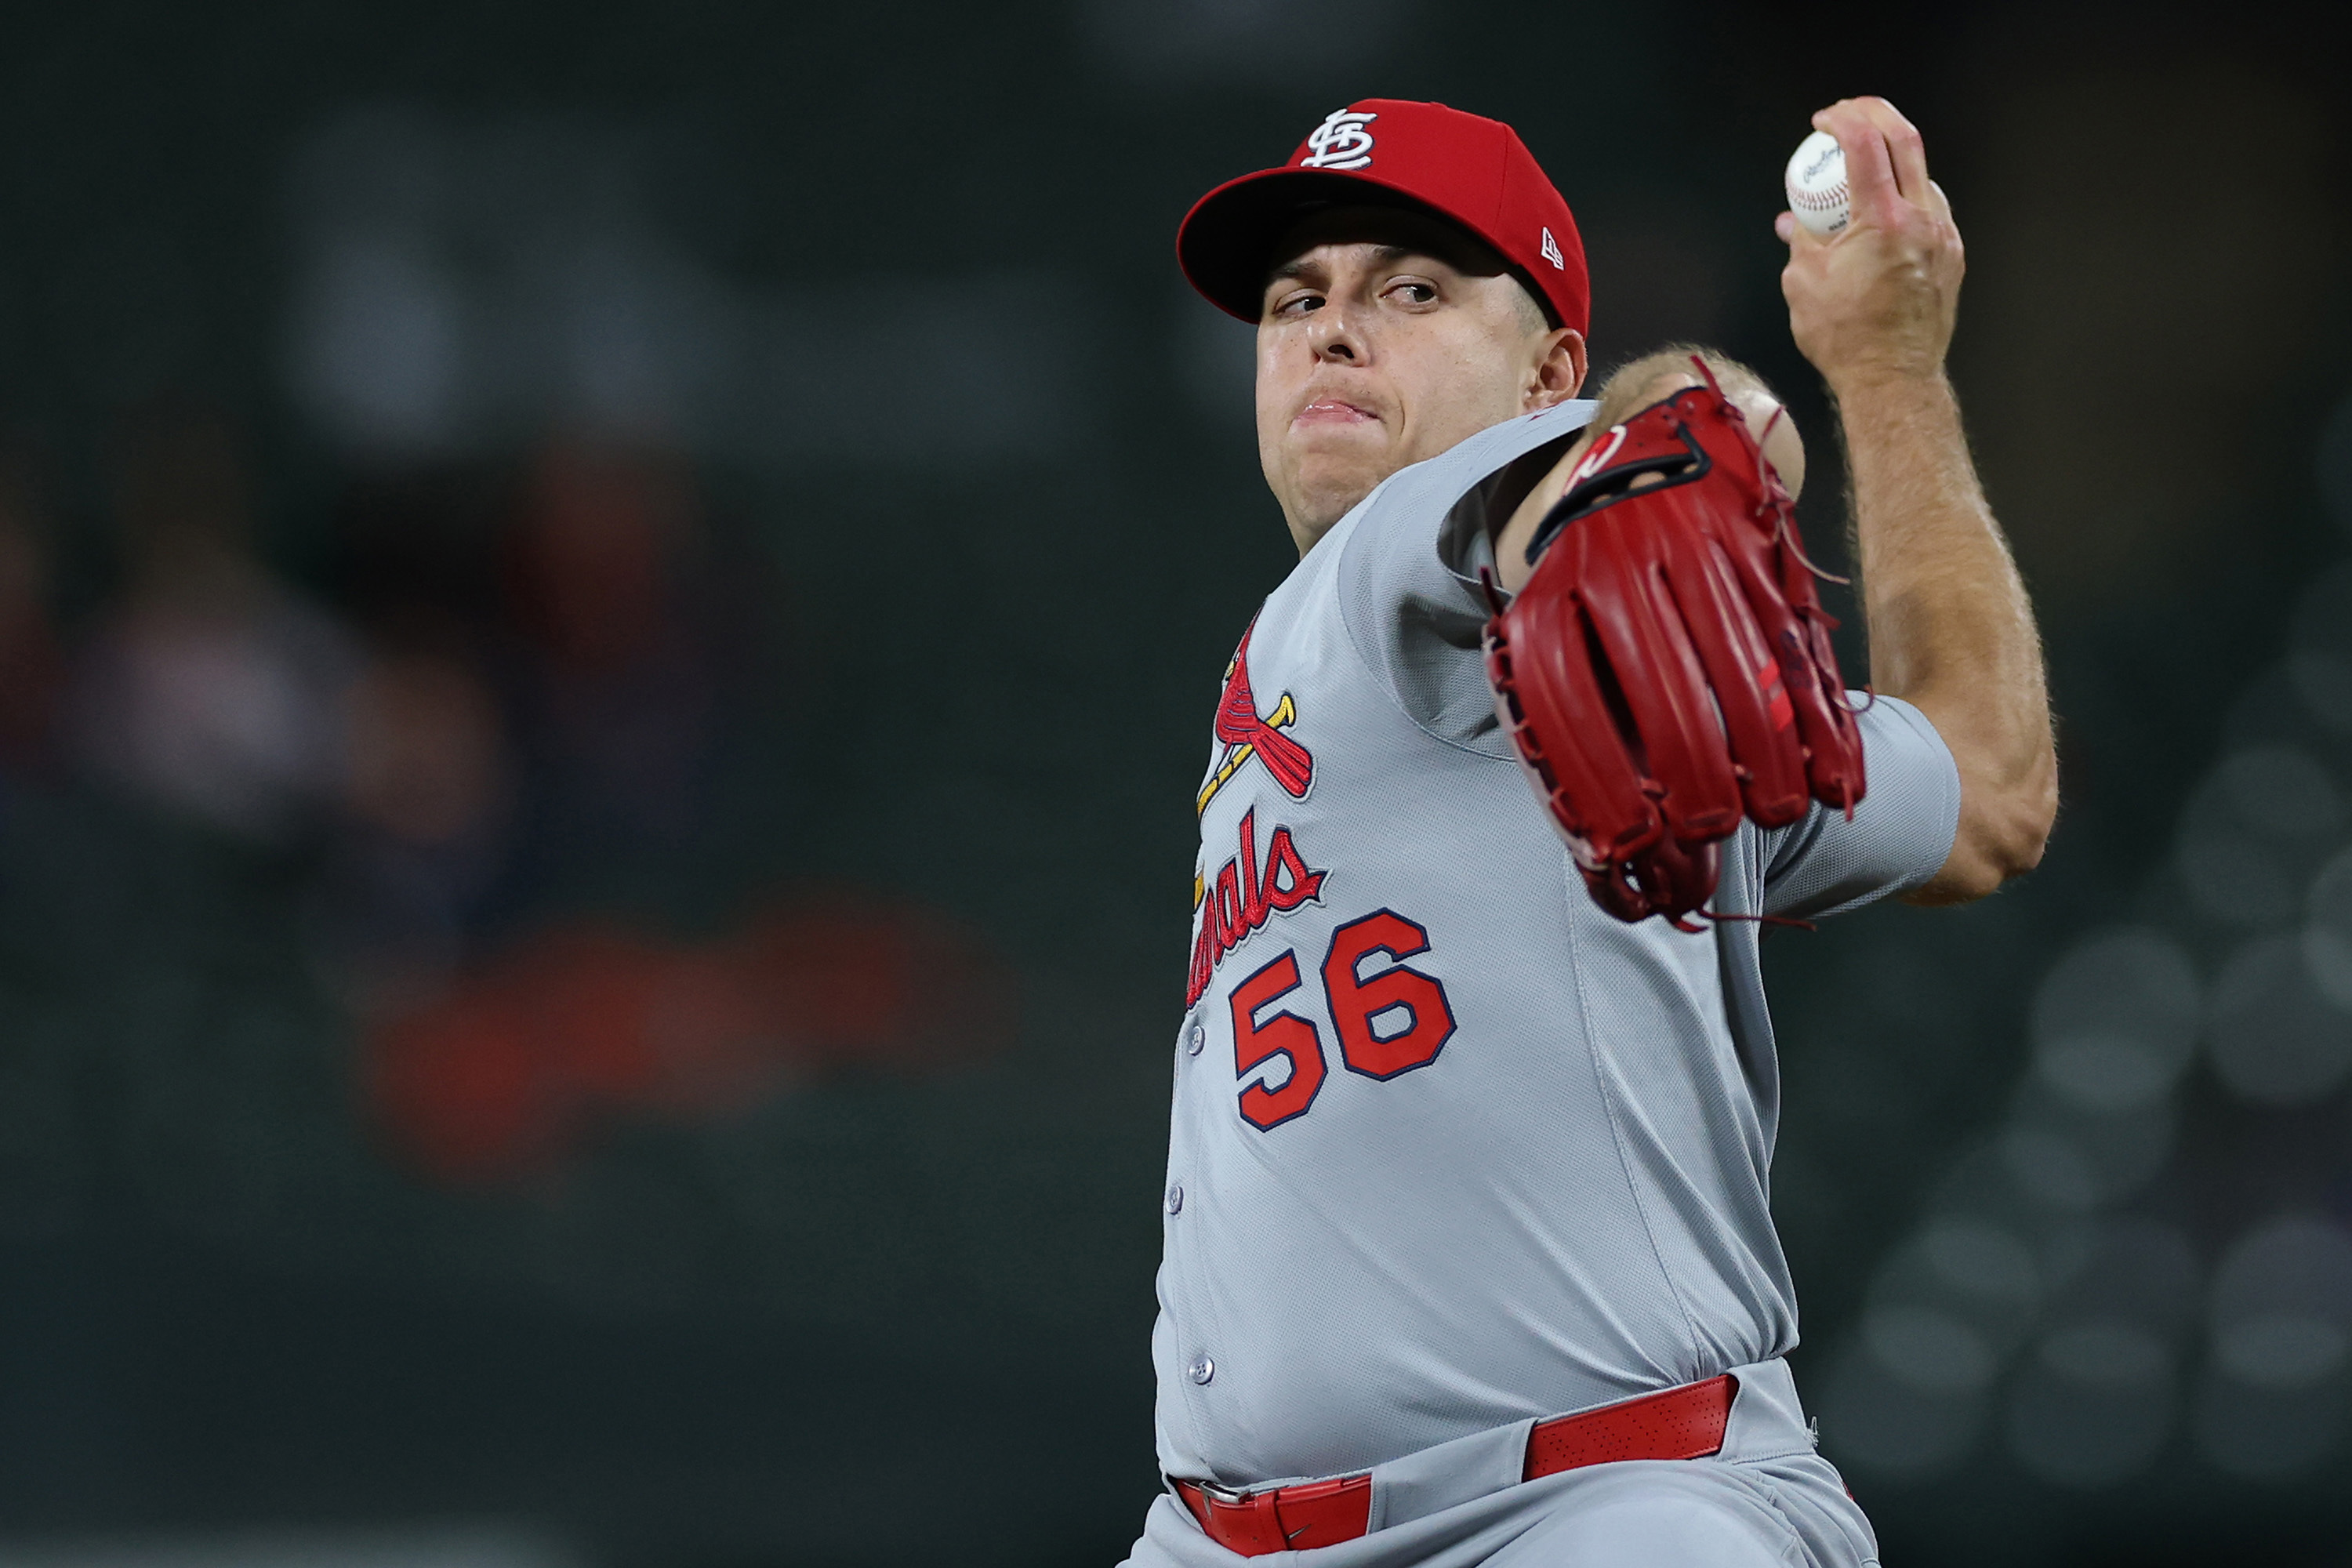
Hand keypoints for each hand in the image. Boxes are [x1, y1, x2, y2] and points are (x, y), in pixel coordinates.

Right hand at [1777, 97, 1963, 394]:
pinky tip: (1884, 211)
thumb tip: (1793, 223)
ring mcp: (1942, 236)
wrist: (1892, 378)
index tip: (1823, 120)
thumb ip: (1801, 241)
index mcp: (1882, 221)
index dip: (1841, 121)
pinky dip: (1906, 196)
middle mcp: (1920, 220)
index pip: (1865, 145)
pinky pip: (1931, 209)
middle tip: (1849, 114)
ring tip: (1863, 169)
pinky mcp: (1951, 255)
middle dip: (1874, 114)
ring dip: (1892, 158)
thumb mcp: (1803, 284)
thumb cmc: (1847, 338)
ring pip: (1921, 174)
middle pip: (1905, 140)